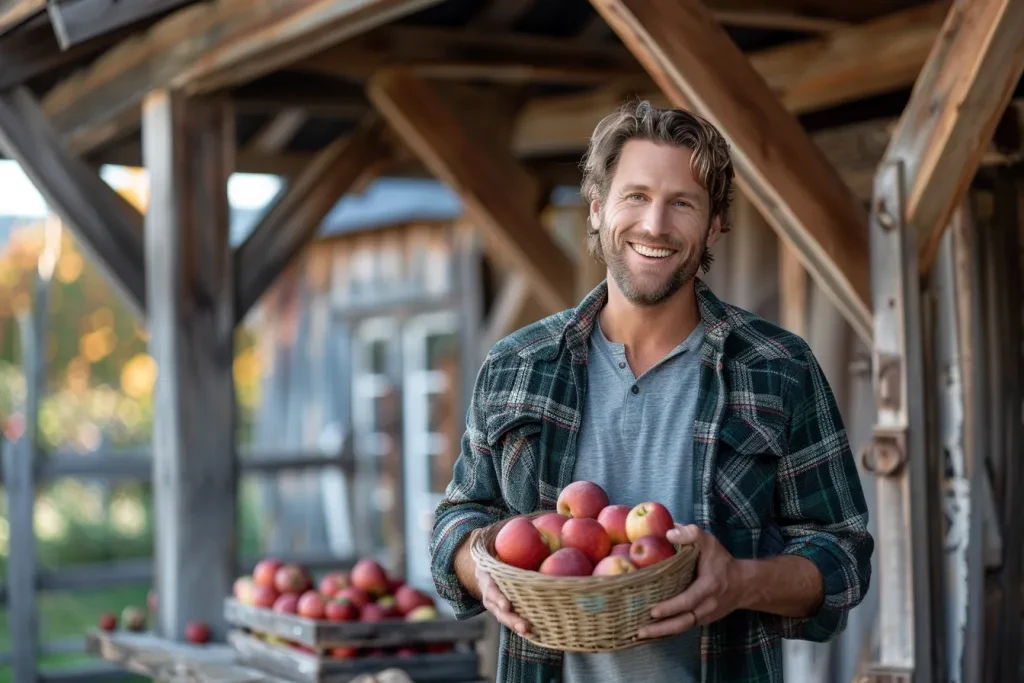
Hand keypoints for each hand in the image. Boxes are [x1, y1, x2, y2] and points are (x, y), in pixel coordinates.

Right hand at [470, 529, 530, 635]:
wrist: (482, 559)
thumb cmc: (496, 542)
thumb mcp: (499, 531)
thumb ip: (519, 523)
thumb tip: (549, 512)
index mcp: (486, 572)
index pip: (490, 585)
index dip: (497, 595)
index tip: (507, 603)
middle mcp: (489, 589)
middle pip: (497, 607)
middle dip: (510, 617)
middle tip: (524, 625)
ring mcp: (496, 601)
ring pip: (504, 616)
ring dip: (516, 625)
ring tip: (529, 632)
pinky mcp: (506, 606)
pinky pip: (512, 616)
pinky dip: (521, 624)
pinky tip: (537, 631)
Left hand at [637, 524, 743, 638]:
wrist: (743, 584)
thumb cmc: (722, 561)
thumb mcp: (709, 542)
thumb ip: (691, 534)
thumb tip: (668, 534)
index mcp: (708, 587)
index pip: (688, 601)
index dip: (671, 607)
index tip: (653, 611)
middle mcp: (707, 606)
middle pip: (683, 622)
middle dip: (661, 628)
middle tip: (639, 632)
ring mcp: (704, 615)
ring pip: (682, 628)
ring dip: (661, 633)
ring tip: (640, 635)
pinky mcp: (701, 619)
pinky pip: (683, 627)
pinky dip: (668, 631)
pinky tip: (651, 631)